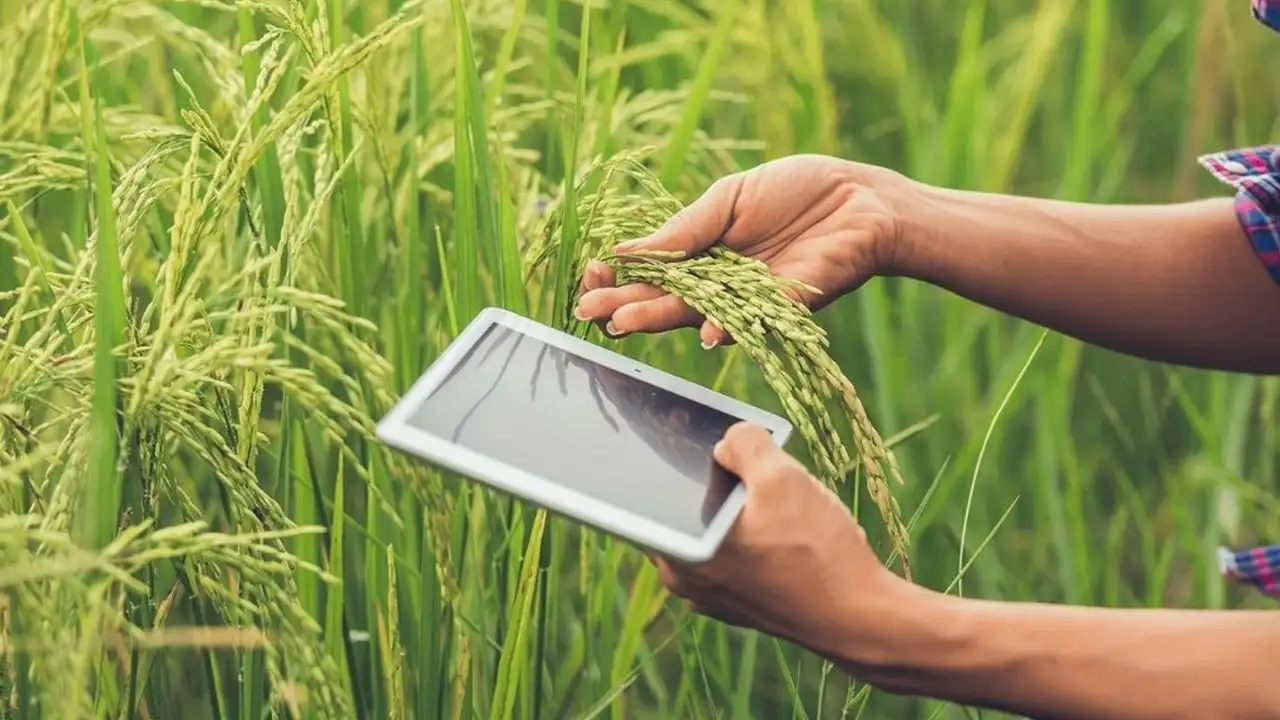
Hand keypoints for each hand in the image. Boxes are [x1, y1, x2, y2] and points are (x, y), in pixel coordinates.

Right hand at [573, 155, 904, 346]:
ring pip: (698, 315)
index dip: (619, 276)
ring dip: (660, 319)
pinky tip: (706, 331)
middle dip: (625, 304)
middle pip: (664, 299)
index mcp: (702, 254)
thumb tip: (626, 249)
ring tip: (623, 322)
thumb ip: (685, 228)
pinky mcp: (785, 308)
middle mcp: (720, 285)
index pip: (650, 272)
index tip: (592, 274)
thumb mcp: (730, 198)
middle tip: (589, 310)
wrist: (862, 199)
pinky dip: (730, 326)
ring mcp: (750, 301)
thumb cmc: (797, 191)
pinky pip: (753, 321)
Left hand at [649, 421, 913, 653]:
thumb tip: (728, 440)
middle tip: (752, 464)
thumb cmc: (817, 552)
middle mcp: (684, 578)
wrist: (861, 617)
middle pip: (689, 507)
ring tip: (782, 501)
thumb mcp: (782, 477)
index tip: (690, 430)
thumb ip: (744, 443)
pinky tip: (791, 530)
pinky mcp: (741, 605)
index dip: (673, 454)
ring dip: (742, 509)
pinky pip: (738, 555)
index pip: (653, 489)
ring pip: (717, 530)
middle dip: (718, 481)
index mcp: (678, 549)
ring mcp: (712, 596)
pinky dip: (756, 537)